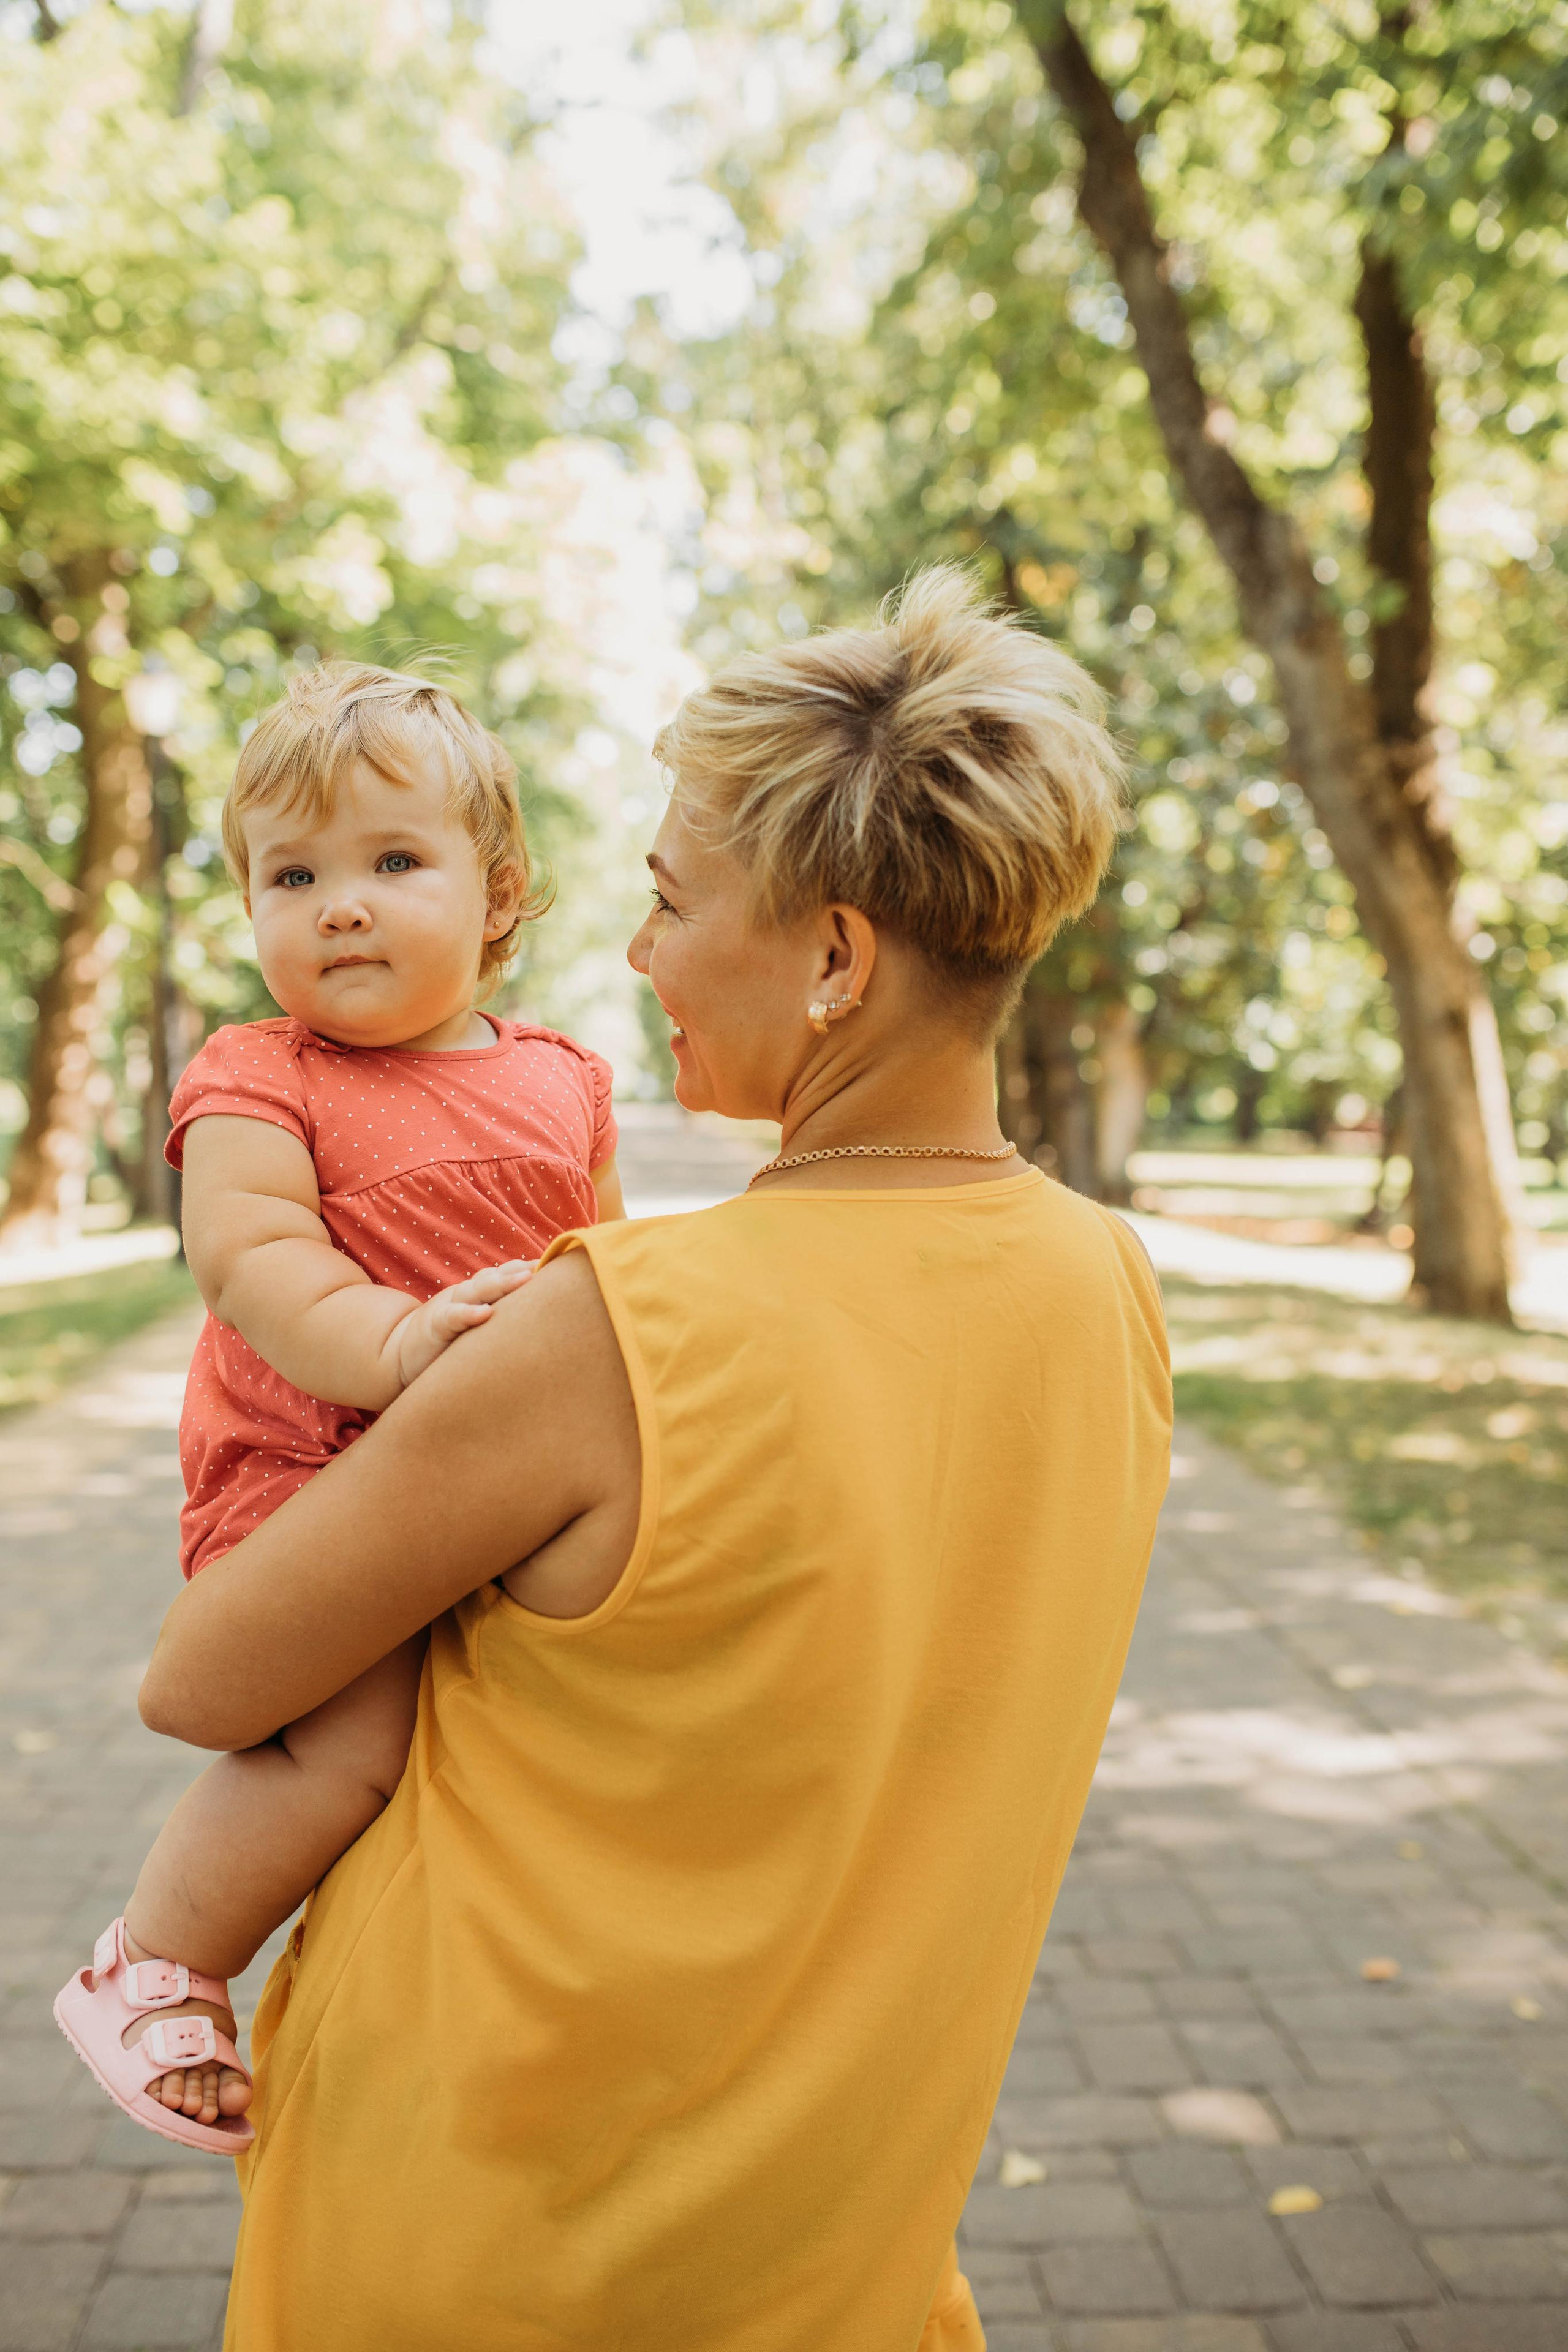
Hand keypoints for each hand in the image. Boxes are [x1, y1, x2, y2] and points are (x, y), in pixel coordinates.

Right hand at [392, 1263, 534, 1394]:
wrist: (403, 1354)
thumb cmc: (451, 1339)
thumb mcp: (479, 1322)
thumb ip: (503, 1312)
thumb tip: (544, 1312)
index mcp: (480, 1292)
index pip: (506, 1274)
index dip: (529, 1267)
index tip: (559, 1263)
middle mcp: (467, 1294)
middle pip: (496, 1277)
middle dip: (521, 1270)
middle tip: (546, 1266)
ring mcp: (450, 1307)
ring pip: (477, 1291)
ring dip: (501, 1284)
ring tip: (524, 1279)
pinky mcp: (434, 1327)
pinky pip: (452, 1318)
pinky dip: (467, 1314)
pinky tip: (484, 1313)